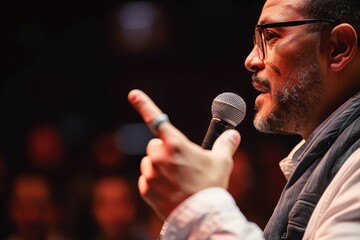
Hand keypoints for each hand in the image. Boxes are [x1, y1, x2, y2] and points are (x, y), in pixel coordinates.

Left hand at [128, 89, 240, 219]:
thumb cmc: (212, 186)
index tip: (133, 94)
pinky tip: (169, 190)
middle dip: (164, 151)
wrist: (201, 217)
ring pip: (149, 162)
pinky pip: (146, 179)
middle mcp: (159, 156)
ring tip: (176, 180)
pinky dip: (155, 182)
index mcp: (176, 144)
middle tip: (180, 164)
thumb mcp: (222, 163)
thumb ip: (225, 145)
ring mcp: (150, 174)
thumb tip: (233, 135)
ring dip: (158, 167)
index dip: (144, 104)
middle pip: (154, 145)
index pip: (158, 119)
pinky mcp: (145, 189)